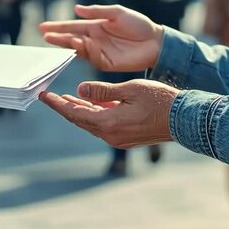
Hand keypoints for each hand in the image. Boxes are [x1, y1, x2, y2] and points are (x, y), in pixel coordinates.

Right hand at [39, 4, 163, 71]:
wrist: (155, 42)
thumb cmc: (138, 25)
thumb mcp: (117, 12)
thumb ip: (97, 11)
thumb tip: (76, 9)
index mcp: (95, 26)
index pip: (72, 26)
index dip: (58, 27)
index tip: (43, 27)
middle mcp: (93, 39)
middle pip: (71, 39)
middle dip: (58, 38)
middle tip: (45, 36)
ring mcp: (98, 52)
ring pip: (78, 49)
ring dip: (69, 44)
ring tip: (61, 39)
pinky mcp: (105, 62)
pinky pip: (90, 57)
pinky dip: (84, 51)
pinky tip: (79, 45)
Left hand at [39, 79, 178, 148]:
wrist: (184, 119)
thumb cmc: (160, 100)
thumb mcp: (129, 89)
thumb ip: (102, 91)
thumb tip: (79, 91)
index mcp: (108, 123)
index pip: (74, 113)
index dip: (57, 104)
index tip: (44, 95)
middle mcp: (110, 135)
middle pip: (80, 120)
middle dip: (65, 107)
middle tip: (50, 96)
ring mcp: (118, 139)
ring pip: (91, 123)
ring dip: (79, 111)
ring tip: (66, 99)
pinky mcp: (126, 138)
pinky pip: (103, 126)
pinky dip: (93, 115)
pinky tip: (90, 105)